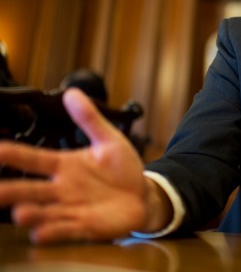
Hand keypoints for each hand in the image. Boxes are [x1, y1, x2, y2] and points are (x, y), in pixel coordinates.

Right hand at [0, 88, 147, 243]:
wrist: (143, 196)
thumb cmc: (123, 169)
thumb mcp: (109, 140)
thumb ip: (90, 119)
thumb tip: (72, 92)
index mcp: (65, 164)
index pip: (33, 158)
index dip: (13, 155)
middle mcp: (62, 188)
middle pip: (29, 189)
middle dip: (10, 190)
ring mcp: (70, 208)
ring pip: (43, 212)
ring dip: (31, 214)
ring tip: (21, 213)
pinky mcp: (84, 226)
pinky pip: (64, 231)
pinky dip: (53, 231)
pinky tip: (42, 232)